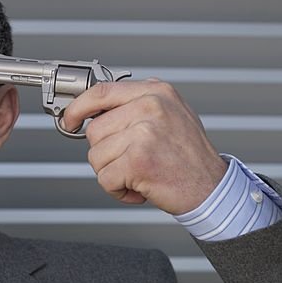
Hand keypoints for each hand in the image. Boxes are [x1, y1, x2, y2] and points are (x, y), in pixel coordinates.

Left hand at [61, 79, 227, 214]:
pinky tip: (139, 188)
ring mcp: (144, 133)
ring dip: (113, 174)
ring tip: (139, 174)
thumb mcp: (170, 116)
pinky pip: (105, 179)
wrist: (212, 188)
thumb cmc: (190, 158)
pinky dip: (118, 191)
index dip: (79, 107)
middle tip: (130, 162)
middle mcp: (151, 107)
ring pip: (96, 156)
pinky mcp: (138, 161)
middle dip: (106, 154)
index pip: (103, 91)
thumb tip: (95, 112)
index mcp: (156, 92)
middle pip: (95, 130)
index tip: (69, 119)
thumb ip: (137, 106)